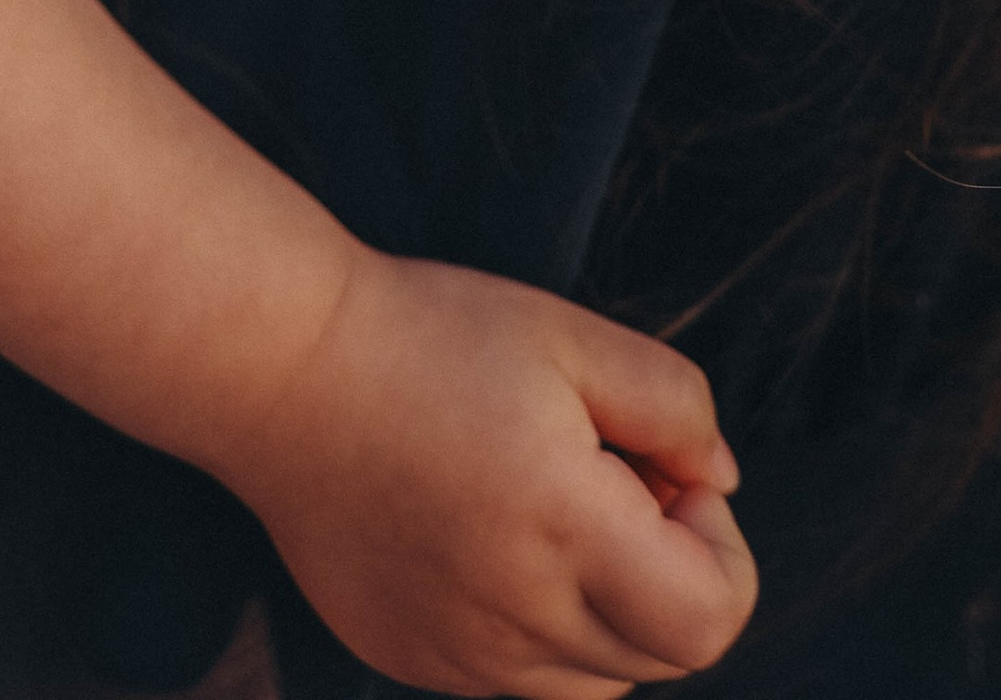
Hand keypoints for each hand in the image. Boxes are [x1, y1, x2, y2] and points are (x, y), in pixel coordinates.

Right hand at [219, 251, 756, 698]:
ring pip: (594, 680)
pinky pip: (517, 681)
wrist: (279, 369)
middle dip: (669, 571)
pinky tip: (487, 535)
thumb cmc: (426, 335)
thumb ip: (674, 406)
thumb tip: (717, 482)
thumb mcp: (567, 334)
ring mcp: (458, 655)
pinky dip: (535, 628)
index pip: (710, 621)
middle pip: (662, 657)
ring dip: (606, 608)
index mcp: (564, 528)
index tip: (665, 475)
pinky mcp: (411, 660)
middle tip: (609, 475)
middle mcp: (515, 617)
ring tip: (546, 505)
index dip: (721, 549)